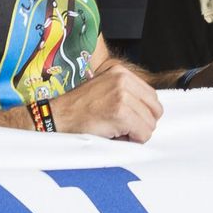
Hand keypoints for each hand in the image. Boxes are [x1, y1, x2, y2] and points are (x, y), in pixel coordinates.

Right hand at [49, 61, 163, 142]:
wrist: (57, 117)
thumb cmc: (77, 109)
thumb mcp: (103, 88)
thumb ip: (125, 92)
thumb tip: (146, 109)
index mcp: (120, 72)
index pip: (151, 96)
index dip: (143, 112)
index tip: (128, 119)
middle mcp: (123, 80)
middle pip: (155, 109)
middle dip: (143, 122)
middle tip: (124, 128)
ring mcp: (123, 95)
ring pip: (150, 124)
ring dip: (136, 133)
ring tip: (116, 130)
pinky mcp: (122, 113)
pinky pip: (143, 134)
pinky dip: (133, 140)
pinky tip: (115, 135)